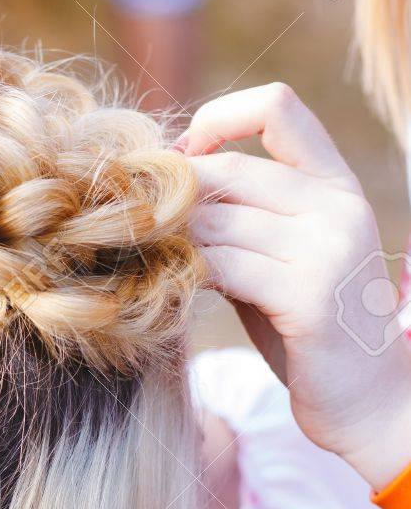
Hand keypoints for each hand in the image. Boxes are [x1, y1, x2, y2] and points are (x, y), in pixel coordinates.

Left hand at [179, 83, 410, 491]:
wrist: (368, 402)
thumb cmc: (309, 332)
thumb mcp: (282, 260)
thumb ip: (242, 220)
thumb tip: (164, 187)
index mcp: (336, 185)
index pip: (277, 106)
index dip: (217, 119)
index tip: (183, 160)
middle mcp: (339, 206)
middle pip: (230, 169)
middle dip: (176, 197)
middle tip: (141, 228)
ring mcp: (329, 249)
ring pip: (218, 220)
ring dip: (173, 240)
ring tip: (151, 262)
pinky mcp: (309, 298)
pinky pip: (224, 267)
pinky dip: (188, 274)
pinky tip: (175, 292)